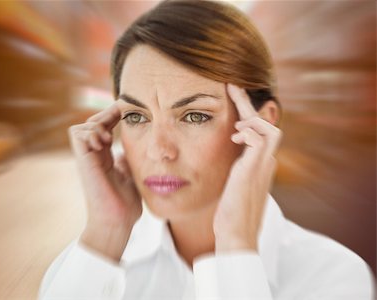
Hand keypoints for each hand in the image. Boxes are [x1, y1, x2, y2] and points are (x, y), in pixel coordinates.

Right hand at [68, 103, 141, 260]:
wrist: (118, 221)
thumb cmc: (125, 204)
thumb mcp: (131, 174)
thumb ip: (127, 160)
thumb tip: (131, 149)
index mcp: (105, 158)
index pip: (104, 128)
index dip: (113, 116)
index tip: (128, 111)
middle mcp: (94, 156)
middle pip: (91, 123)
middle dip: (105, 114)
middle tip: (120, 115)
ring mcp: (87, 159)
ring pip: (81, 127)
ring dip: (96, 124)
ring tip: (108, 136)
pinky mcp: (83, 162)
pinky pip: (77, 135)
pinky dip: (90, 132)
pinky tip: (103, 141)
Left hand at [213, 83, 281, 251]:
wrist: (235, 234)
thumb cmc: (230, 213)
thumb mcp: (231, 184)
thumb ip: (232, 169)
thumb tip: (219, 159)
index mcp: (258, 164)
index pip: (257, 131)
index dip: (246, 113)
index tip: (230, 96)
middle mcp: (265, 162)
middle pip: (265, 124)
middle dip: (248, 104)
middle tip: (232, 85)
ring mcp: (262, 166)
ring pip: (268, 129)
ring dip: (250, 116)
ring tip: (234, 118)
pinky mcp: (254, 170)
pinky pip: (261, 140)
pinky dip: (250, 131)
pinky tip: (235, 134)